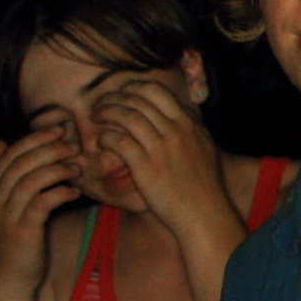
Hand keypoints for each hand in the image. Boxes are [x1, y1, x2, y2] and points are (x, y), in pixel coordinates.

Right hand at [0, 129, 80, 290]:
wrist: (6, 281)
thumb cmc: (12, 240)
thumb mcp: (3, 205)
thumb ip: (4, 176)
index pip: (10, 153)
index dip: (35, 138)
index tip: (59, 129)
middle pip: (21, 162)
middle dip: (49, 149)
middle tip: (73, 145)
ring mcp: (6, 215)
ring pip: (31, 180)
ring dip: (57, 169)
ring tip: (77, 168)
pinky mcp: (22, 231)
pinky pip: (42, 203)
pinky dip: (61, 193)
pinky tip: (75, 193)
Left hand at [92, 80, 231, 232]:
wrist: (204, 213)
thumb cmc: (203, 186)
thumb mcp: (205, 148)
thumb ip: (190, 130)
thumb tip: (180, 116)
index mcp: (189, 124)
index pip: (156, 91)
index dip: (132, 87)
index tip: (121, 94)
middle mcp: (176, 131)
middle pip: (137, 99)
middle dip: (113, 98)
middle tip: (101, 104)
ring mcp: (161, 148)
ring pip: (126, 116)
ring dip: (106, 113)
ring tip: (96, 119)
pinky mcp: (146, 167)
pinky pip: (119, 141)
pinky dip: (106, 137)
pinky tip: (102, 142)